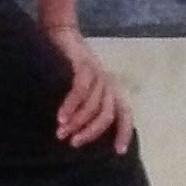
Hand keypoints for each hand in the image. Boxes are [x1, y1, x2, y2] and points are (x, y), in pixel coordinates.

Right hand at [48, 28, 135, 154]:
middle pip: (107, 114)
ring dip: (76, 122)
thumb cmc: (68, 66)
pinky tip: (61, 118)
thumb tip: (79, 132)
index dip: (124, 132)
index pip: (125, 114)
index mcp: (111, 89)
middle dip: (91, 132)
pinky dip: (70, 106)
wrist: (60, 34)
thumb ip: (87, 105)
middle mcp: (108, 82)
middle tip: (74, 143)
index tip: (118, 152)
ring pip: (92, 105)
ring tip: (61, 133)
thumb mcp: (83, 87)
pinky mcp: (84, 65)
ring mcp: (98, 73)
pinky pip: (80, 91)